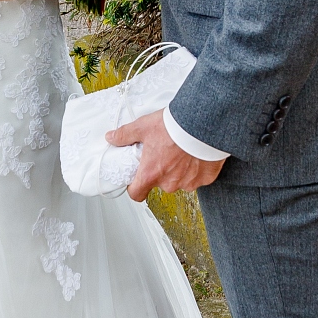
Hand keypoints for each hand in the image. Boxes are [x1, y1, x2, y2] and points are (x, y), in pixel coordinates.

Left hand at [106, 107, 225, 201]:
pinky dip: (197, 169)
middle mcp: (169, 184)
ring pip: (180, 181)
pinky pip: (198, 177)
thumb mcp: (143, 127)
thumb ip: (125, 135)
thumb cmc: (173, 127)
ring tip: (183, 151)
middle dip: (162, 171)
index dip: (135, 188)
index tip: (137, 180)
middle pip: (160, 184)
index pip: (137, 194)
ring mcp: (188, 183)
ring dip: (180, 171)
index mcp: (150, 174)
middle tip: (165, 153)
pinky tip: (197, 154)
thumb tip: (112, 138)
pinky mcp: (205, 179)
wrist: (203, 123)